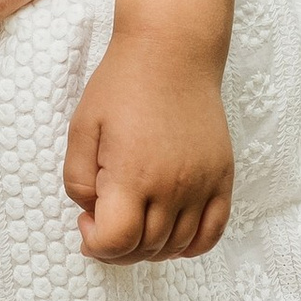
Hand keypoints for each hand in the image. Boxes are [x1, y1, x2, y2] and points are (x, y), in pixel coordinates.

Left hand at [64, 30, 234, 261]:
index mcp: (132, 174)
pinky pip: (212, 233)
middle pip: (145, 248)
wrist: (172, 52)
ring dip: (149, 248)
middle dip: (117, 248)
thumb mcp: (81, 129)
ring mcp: (202, 184)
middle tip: (104, 222)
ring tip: (133, 223)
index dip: (95, 244)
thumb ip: (78, 179)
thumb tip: (93, 212)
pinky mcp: (222, 178)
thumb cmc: (122, 85)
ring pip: (176, 246)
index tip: (87, 222)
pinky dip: (190, 246)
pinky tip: (169, 235)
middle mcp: (172, 186)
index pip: (116, 241)